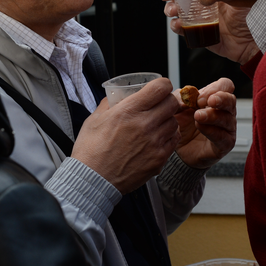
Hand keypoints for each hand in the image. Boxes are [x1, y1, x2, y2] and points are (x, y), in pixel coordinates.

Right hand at [72, 78, 179, 193]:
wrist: (93, 180)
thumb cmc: (91, 150)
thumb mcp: (94, 118)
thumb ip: (109, 103)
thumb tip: (117, 96)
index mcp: (128, 111)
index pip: (160, 88)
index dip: (161, 85)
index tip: (157, 89)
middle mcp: (145, 124)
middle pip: (171, 103)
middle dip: (166, 101)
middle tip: (158, 105)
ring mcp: (154, 142)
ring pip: (174, 122)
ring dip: (167, 120)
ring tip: (155, 124)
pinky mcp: (159, 159)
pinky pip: (173, 140)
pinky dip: (168, 136)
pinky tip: (157, 138)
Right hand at [160, 0, 260, 64]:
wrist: (259, 39)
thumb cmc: (255, 14)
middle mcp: (205, 4)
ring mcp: (202, 19)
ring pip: (178, 12)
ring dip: (171, 10)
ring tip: (174, 10)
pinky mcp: (201, 35)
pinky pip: (184, 31)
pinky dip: (178, 27)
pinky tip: (179, 24)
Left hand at [173, 78, 236, 168]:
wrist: (176, 148)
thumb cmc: (181, 124)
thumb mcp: (177, 107)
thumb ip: (181, 97)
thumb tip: (188, 94)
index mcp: (215, 98)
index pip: (225, 85)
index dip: (215, 88)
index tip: (199, 96)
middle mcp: (224, 112)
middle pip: (231, 100)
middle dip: (219, 99)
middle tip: (202, 102)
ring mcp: (227, 129)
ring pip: (227, 119)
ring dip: (211, 115)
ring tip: (197, 116)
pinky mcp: (225, 144)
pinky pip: (223, 137)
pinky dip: (212, 131)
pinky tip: (200, 127)